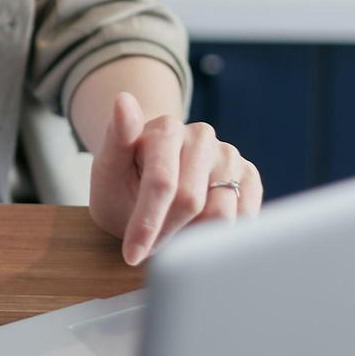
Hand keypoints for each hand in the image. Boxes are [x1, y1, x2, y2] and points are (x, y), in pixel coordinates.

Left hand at [89, 93, 262, 265]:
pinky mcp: (247, 176)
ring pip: (223, 214)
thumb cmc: (122, 181)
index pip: (161, 182)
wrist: (147, 183)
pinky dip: (220, 234)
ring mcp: (228, 156)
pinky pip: (245, 216)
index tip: (131, 256)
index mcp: (166, 128)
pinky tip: (197, 230)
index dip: (147, 224)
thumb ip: (115, 139)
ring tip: (171, 231)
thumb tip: (122, 99)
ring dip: (193, 237)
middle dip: (166, 234)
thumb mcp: (107, 169)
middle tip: (148, 247)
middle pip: (191, 202)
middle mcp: (202, 137)